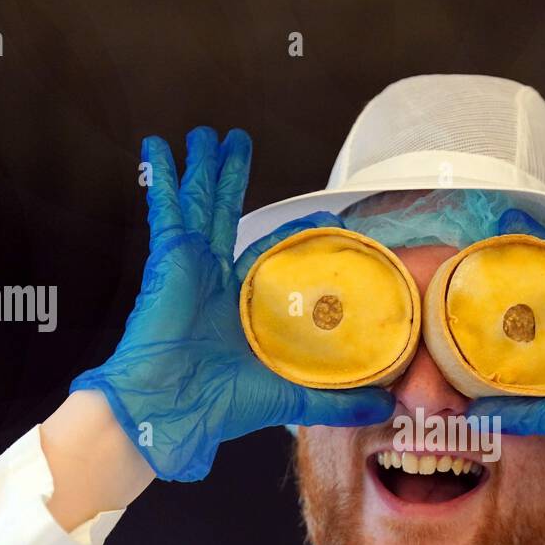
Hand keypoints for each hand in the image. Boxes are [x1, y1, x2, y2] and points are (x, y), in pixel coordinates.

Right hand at [70, 127, 392, 481]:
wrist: (174, 409)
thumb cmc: (222, 406)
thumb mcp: (293, 396)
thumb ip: (337, 400)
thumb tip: (386, 406)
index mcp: (244, 309)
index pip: (273, 259)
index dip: (295, 237)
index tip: (325, 220)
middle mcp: (218, 283)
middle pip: (229, 218)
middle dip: (232, 182)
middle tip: (238, 145)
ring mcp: (192, 267)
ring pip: (202, 205)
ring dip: (206, 170)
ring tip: (209, 136)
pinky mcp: (170, 260)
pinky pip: (167, 211)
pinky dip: (163, 180)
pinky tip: (159, 148)